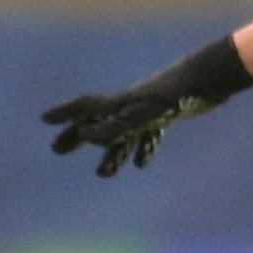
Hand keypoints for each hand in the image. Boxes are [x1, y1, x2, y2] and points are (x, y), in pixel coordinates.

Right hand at [40, 35, 252, 176]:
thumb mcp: (142, 115)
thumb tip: (83, 134)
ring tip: (103, 174)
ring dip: (110, 153)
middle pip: (96, 122)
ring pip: (122, 134)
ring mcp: (146, 110)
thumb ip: (113, 126)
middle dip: (76, 137)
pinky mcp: (166, 114)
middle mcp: (128, 105)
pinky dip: (142, 148)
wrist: (208, 79)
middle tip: (57, 149)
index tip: (44, 120)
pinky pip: (147, 134)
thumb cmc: (175, 95)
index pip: (85, 107)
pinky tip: (140, 163)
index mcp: (119, 103)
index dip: (64, 114)